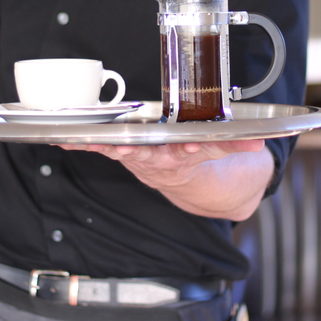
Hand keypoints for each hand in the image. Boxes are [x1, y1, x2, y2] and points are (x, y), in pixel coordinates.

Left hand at [55, 139, 268, 221]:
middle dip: (134, 149)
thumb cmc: (198, 155)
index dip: (185, 149)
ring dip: (101, 145)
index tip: (187, 147)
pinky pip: (100, 147)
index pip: (184, 153)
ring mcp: (136, 157)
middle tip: (124, 145)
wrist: (185, 182)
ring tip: (85, 139)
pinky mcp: (120, 151)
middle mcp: (156, 160)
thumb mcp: (218, 150)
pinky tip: (61, 138)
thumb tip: (259, 142)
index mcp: (181, 158)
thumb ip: (234, 145)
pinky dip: (81, 143)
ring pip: (118, 150)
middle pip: (145, 154)